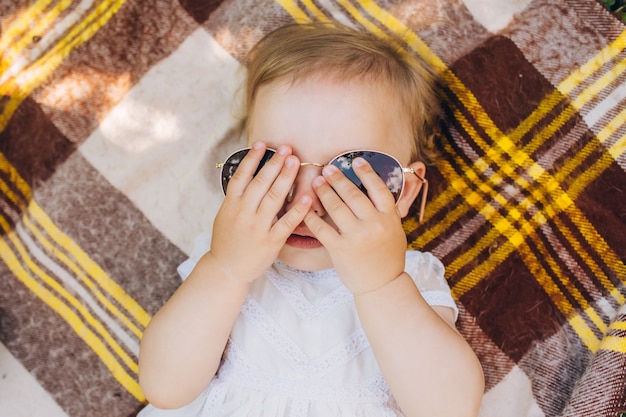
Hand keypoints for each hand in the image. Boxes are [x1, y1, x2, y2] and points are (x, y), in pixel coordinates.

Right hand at [209, 142, 311, 282]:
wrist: (227, 269)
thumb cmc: (228, 240)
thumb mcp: (225, 215)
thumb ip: (237, 197)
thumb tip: (248, 174)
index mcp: (231, 205)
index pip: (241, 176)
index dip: (252, 159)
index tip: (261, 144)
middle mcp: (244, 213)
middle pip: (260, 183)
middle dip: (274, 164)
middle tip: (286, 148)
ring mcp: (258, 227)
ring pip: (274, 198)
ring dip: (286, 178)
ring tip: (295, 161)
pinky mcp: (271, 242)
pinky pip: (286, 223)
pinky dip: (297, 209)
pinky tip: (308, 196)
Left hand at [304, 158, 406, 294]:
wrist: (382, 284)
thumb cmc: (387, 256)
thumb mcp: (395, 230)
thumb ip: (388, 210)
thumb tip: (381, 186)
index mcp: (389, 218)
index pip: (378, 188)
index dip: (367, 173)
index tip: (356, 161)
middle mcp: (374, 225)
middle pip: (353, 195)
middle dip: (338, 179)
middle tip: (327, 168)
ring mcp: (357, 237)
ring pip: (336, 207)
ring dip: (324, 191)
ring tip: (316, 182)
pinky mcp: (340, 249)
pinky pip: (322, 228)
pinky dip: (311, 216)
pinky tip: (304, 206)